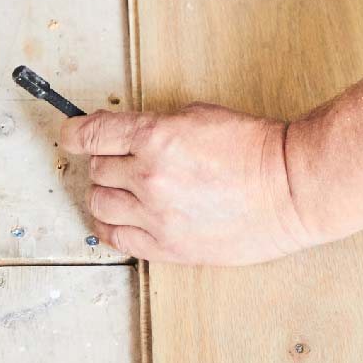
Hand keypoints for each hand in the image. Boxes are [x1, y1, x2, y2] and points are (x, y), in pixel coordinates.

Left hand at [59, 104, 319, 264]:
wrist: (291, 190)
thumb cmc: (255, 150)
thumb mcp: (199, 116)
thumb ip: (155, 126)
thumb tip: (124, 136)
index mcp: (156, 137)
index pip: (91, 134)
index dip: (75, 133)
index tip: (71, 135)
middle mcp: (149, 177)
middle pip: (97, 169)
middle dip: (106, 161)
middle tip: (124, 161)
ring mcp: (156, 215)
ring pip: (100, 203)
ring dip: (107, 193)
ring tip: (128, 190)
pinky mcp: (167, 246)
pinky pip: (116, 237)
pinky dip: (112, 225)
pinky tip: (122, 217)